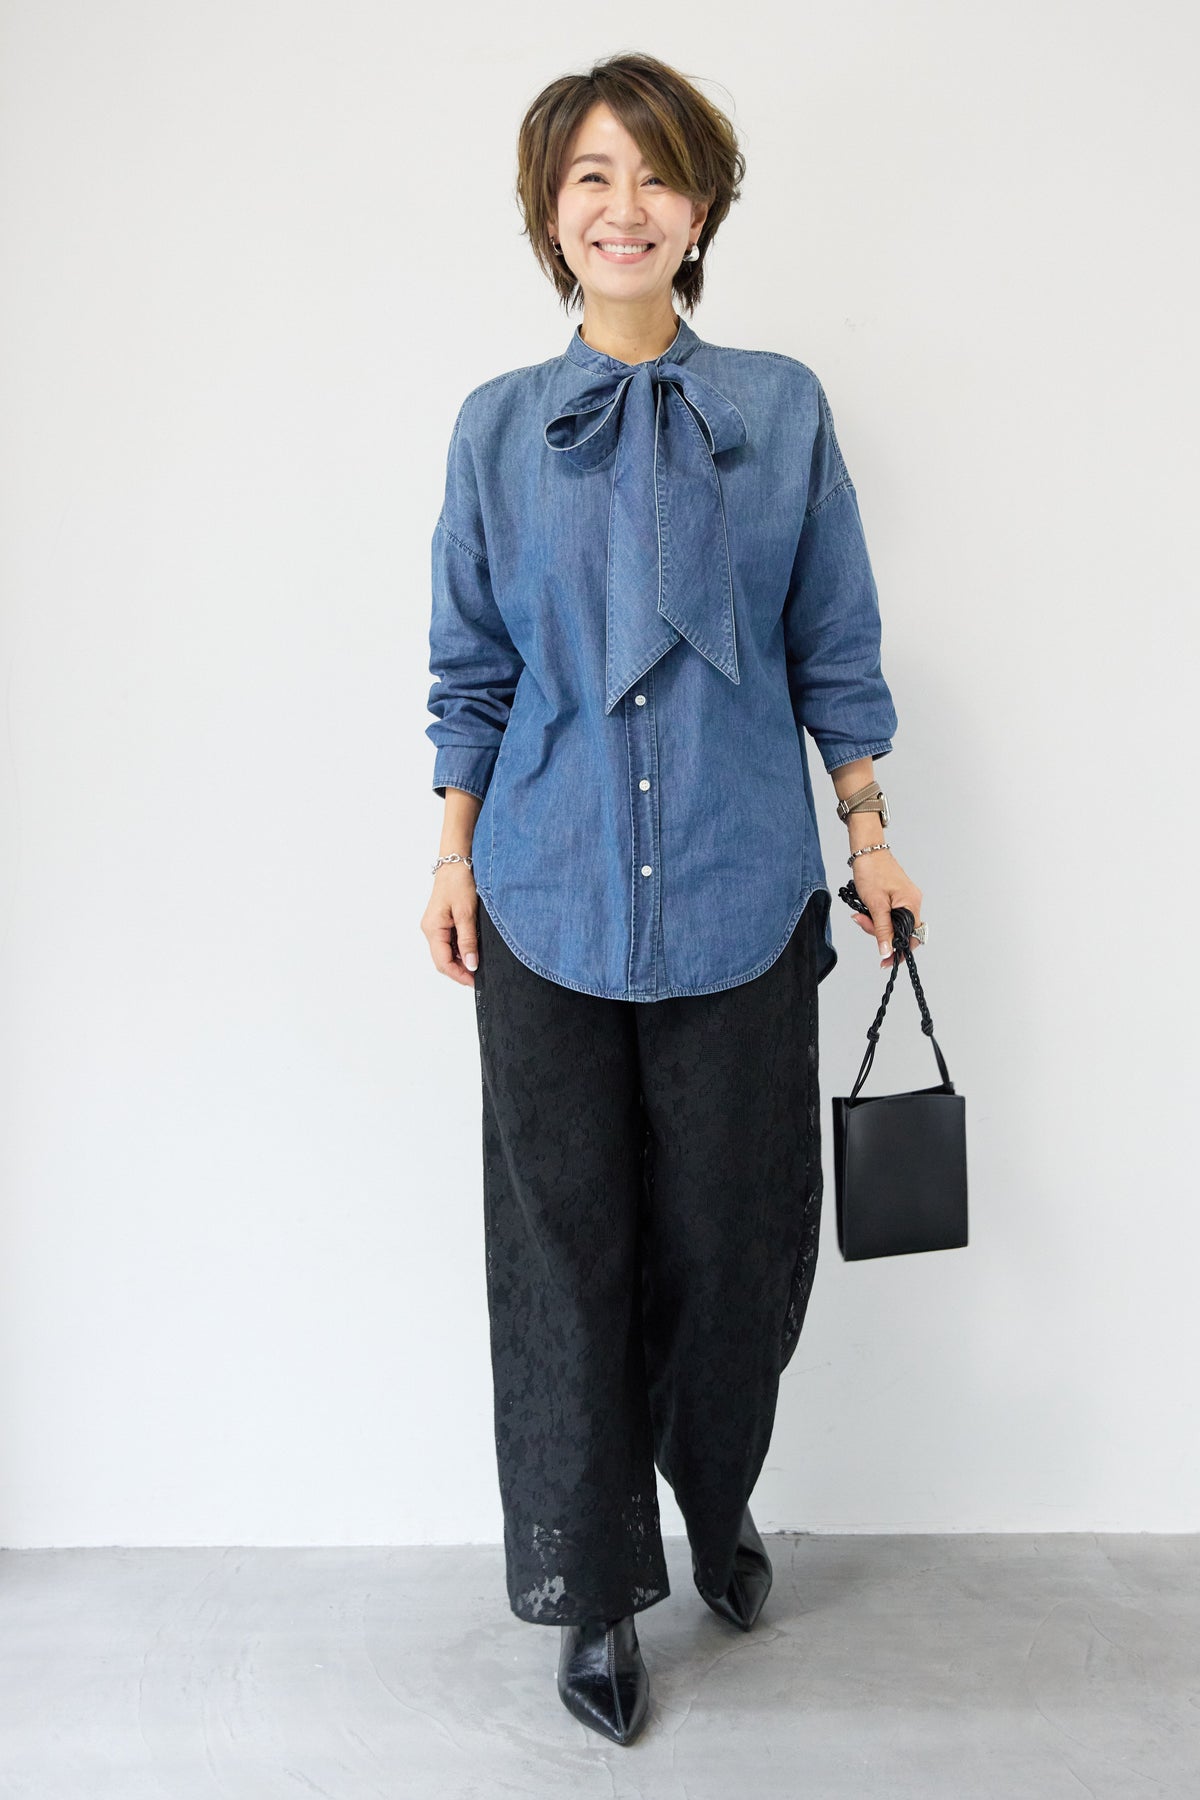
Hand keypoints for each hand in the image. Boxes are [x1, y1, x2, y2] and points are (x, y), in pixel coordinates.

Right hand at [421, 864, 479, 986]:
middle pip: (443, 960)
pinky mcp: (442, 922)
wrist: (457, 861)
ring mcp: (435, 926)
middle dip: (460, 970)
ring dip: (461, 960)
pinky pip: (449, 943)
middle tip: (480, 975)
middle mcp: (430, 930)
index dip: (459, 975)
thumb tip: (471, 965)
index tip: (476, 981)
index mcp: (432, 929)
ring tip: (479, 963)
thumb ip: (468, 940)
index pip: (443, 962)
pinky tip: (474, 949)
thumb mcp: (466, 913)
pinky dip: (461, 949)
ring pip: (446, 953)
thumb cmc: (459, 882)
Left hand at [848, 850, 923, 968]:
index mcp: (911, 904)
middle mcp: (913, 902)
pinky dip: (878, 917)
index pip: (911, 937)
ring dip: (876, 924)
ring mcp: (906, 898)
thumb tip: (887, 951)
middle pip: (901, 931)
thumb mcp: (875, 905)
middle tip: (862, 922)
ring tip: (860, 914)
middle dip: (881, 933)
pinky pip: (891, 914)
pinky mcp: (899, 896)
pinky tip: (866, 911)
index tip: (885, 961)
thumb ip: (882, 929)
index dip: (898, 951)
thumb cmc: (872, 872)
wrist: (867, 851)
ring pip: (894, 923)